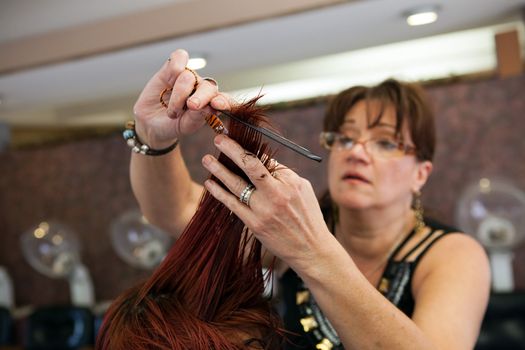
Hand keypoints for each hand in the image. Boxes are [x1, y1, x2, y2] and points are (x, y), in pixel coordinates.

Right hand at [133, 49, 231, 148]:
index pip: (222, 99)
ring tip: (172, 111)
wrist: (150, 121)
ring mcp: (188, 77)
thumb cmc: (172, 125)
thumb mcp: (185, 126)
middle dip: (200, 97)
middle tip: (192, 106)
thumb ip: (197, 118)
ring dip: (179, 94)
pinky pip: (179, 57)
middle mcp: (202, 88)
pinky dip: (174, 67)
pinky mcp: (173, 67)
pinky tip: (168, 80)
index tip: (217, 105)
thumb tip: (207, 107)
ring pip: (189, 76)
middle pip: (207, 86)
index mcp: (211, 103)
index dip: (223, 100)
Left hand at [202, 134, 332, 271]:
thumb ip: (283, 175)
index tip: (235, 139)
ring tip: (206, 159)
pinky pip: (233, 205)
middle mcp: (276, 194)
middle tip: (218, 139)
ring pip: (236, 185)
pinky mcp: (254, 224)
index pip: (266, 160)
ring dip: (219, 170)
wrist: (310, 249)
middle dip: (232, 150)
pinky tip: (209, 184)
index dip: (249, 148)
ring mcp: (264, 210)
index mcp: (290, 182)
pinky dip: (219, 193)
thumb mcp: (303, 189)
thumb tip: (264, 160)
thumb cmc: (308, 216)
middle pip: (250, 166)